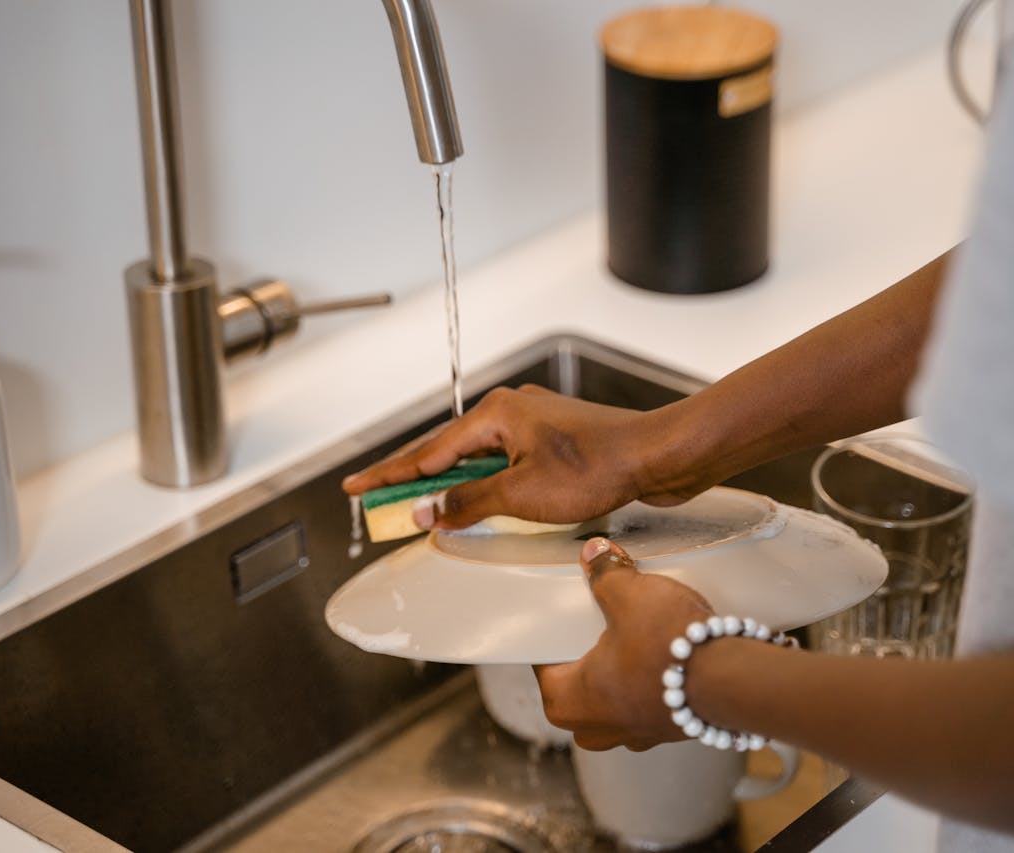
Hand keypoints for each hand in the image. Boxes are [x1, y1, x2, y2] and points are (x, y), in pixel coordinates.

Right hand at [341, 384, 706, 528]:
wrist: (658, 456)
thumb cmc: (599, 468)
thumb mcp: (522, 494)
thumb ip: (468, 502)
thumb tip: (426, 512)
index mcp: (496, 414)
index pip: (427, 451)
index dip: (389, 475)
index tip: (355, 488)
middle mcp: (512, 411)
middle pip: (448, 450)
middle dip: (413, 478)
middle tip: (377, 500)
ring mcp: (535, 425)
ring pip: (478, 457)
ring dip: (451, 483)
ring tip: (418, 506)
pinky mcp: (556, 442)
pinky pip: (505, 463)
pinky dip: (484, 483)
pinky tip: (478, 501)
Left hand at [535, 537, 715, 750]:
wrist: (731, 680)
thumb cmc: (668, 647)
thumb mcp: (629, 596)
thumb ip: (605, 573)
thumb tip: (594, 554)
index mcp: (569, 702)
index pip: (543, 669)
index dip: (551, 640)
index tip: (562, 619)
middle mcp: (598, 728)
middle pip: (577, 690)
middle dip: (586, 662)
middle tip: (597, 628)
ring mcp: (637, 735)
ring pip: (613, 704)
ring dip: (619, 677)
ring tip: (634, 641)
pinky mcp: (669, 731)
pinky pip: (648, 706)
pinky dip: (651, 685)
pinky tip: (665, 657)